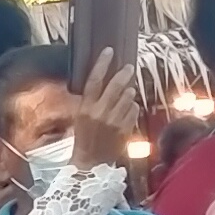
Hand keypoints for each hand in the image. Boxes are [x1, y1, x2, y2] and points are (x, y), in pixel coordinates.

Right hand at [65, 50, 140, 170]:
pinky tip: (128, 109)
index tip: (109, 51)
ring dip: (130, 91)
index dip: (102, 63)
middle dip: (124, 74)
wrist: (90, 163)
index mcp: (84, 108)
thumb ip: (91, 100)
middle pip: (115, 85)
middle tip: (129, 68)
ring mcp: (113, 121)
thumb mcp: (80, 117)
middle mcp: (99, 113)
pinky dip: (132, 107)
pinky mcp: (124, 129)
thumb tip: (104, 81)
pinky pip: (133, 110)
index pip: (94, 80)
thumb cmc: (84, 139)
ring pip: (128, 96)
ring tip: (128, 90)